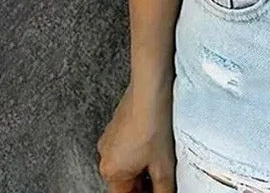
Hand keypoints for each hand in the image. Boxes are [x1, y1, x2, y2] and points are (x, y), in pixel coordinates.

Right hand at [97, 78, 176, 192]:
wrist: (151, 88)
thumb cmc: (155, 123)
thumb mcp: (164, 165)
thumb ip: (163, 189)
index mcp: (112, 172)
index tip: (158, 188)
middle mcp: (105, 156)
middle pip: (125, 179)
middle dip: (143, 180)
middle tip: (162, 175)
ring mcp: (109, 137)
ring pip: (126, 160)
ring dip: (141, 163)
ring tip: (161, 155)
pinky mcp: (116, 122)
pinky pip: (126, 143)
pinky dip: (139, 146)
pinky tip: (155, 138)